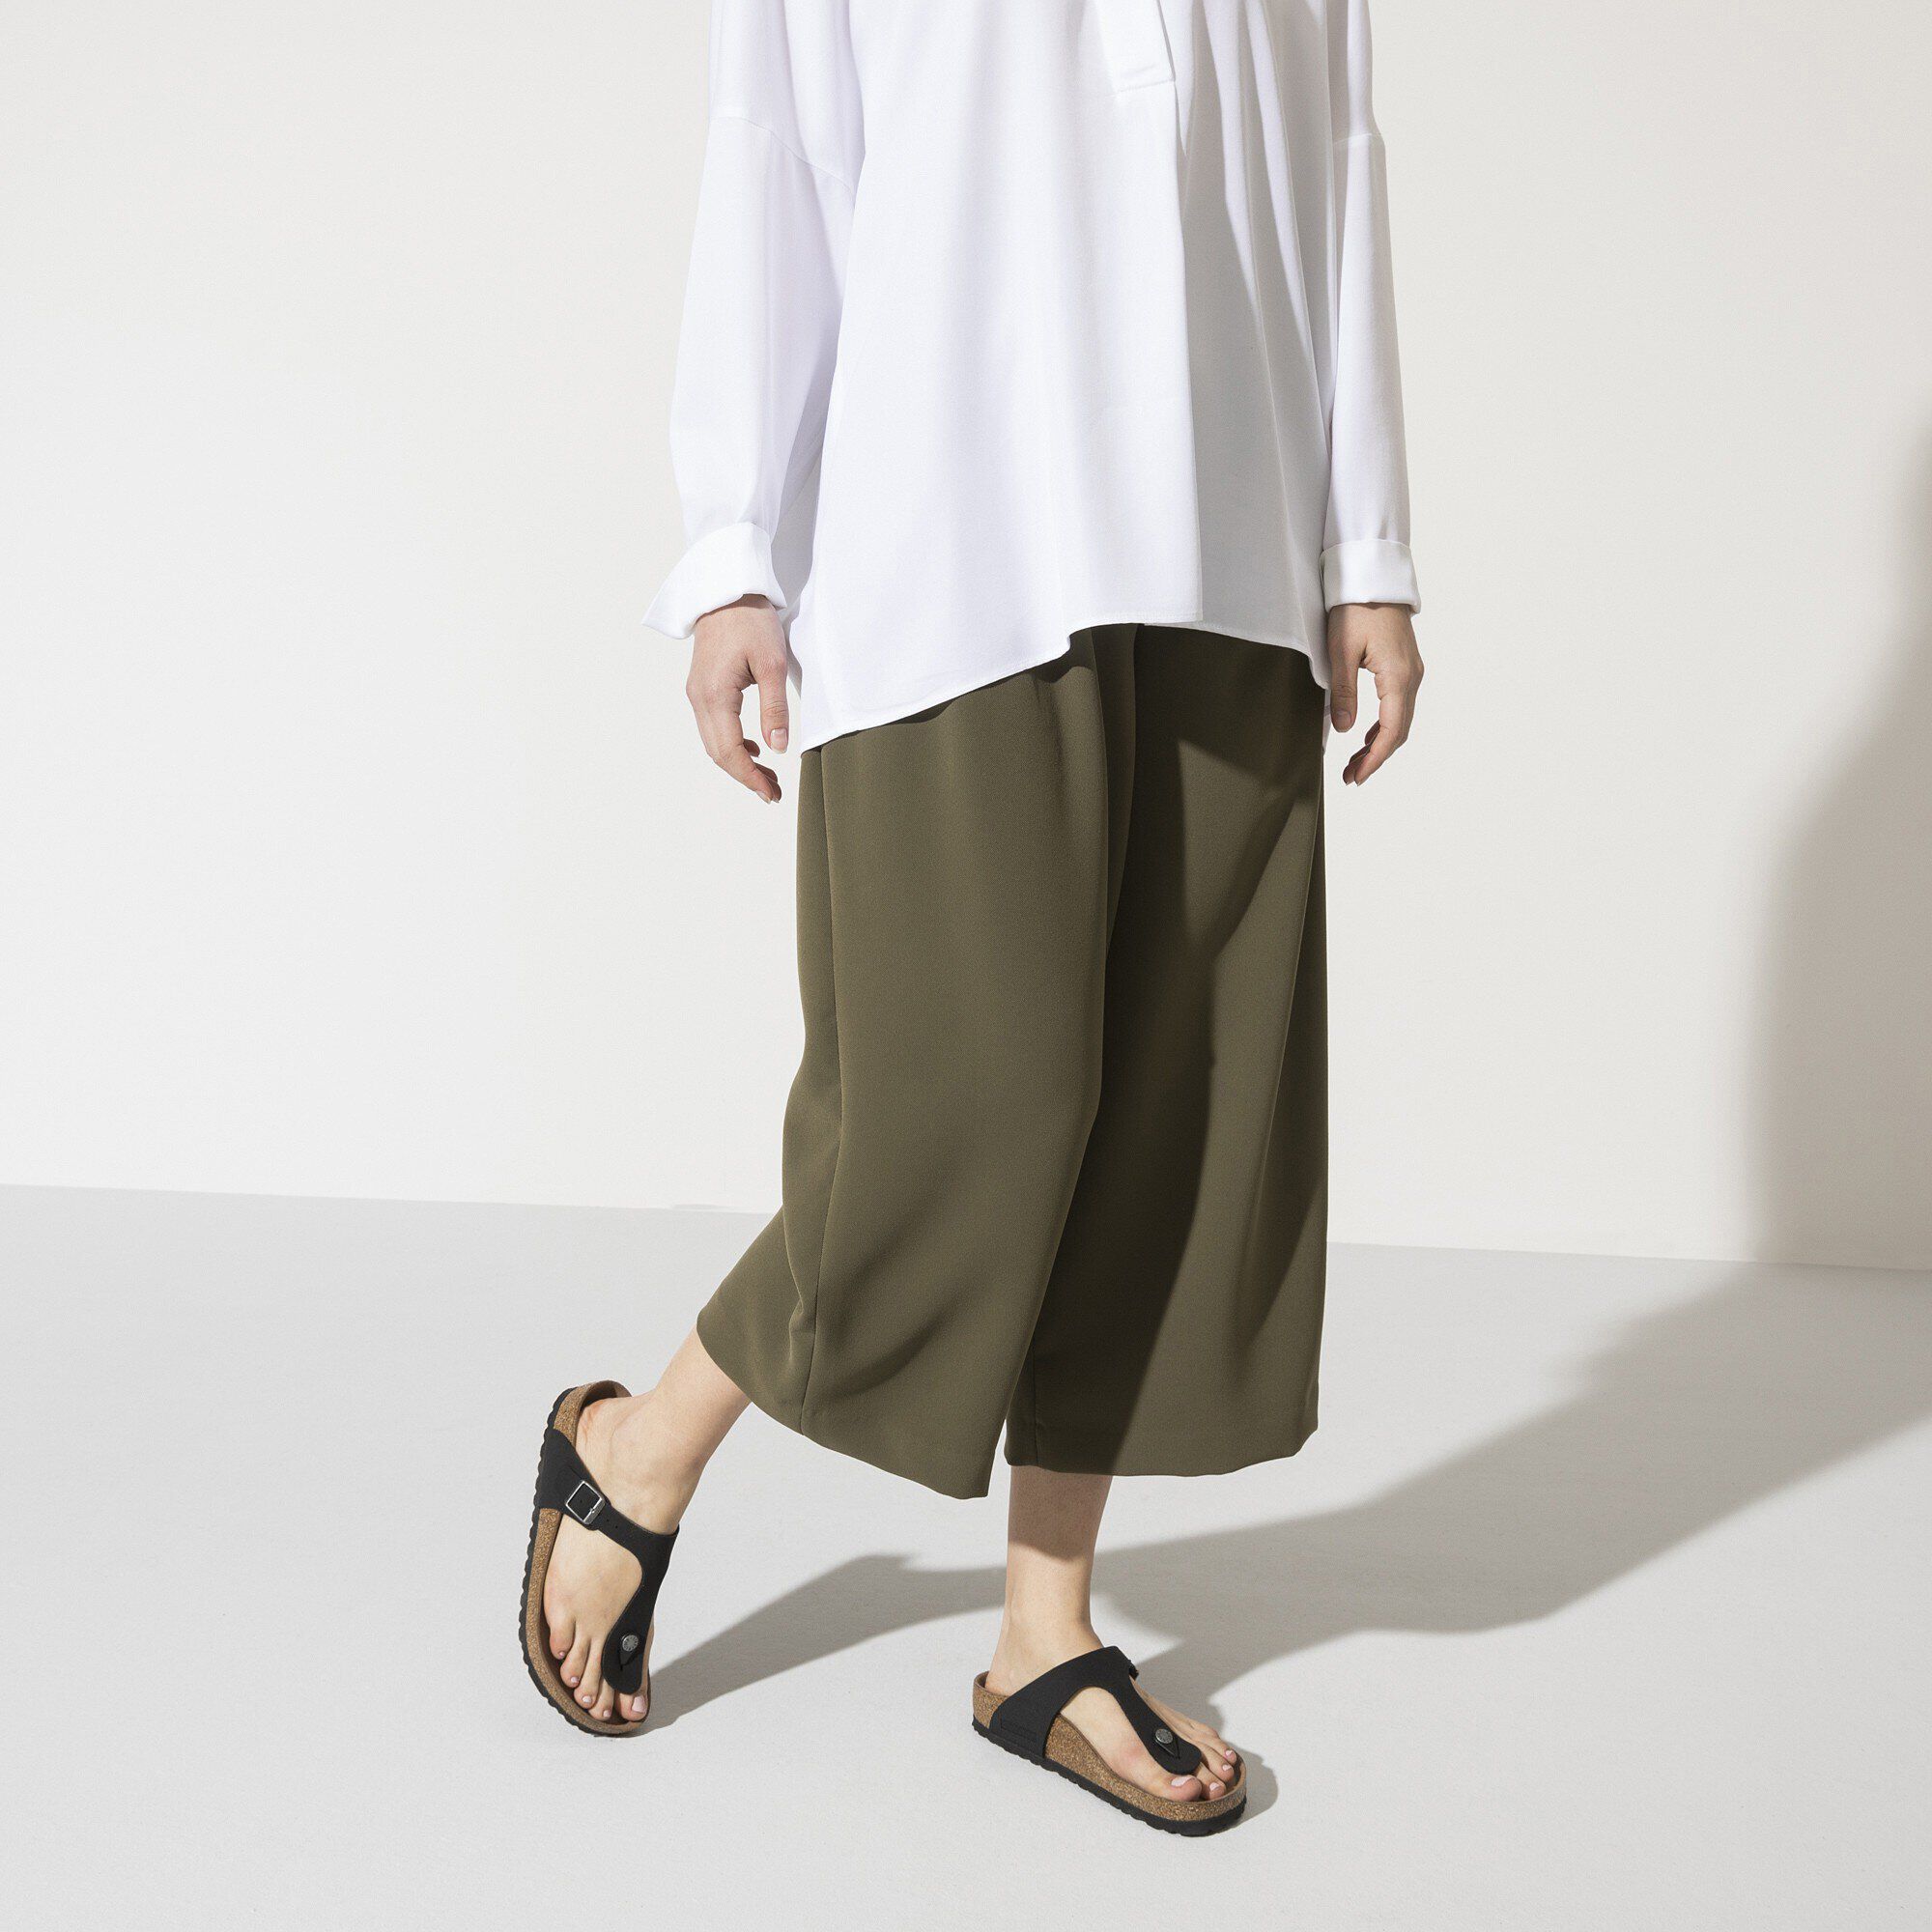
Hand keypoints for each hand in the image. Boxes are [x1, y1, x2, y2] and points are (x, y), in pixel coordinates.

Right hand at [686, 596, 790, 802]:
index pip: (729, 750)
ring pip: (714, 742)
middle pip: (718, 752)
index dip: (749, 776)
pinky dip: (732, 744)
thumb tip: (778, 748)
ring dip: (739, 762)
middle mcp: (699, 698)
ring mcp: (697, 694)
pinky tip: (754, 748)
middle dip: (745, 776)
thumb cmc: (750, 620)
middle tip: (774, 792)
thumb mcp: (772, 663)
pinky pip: (714, 727)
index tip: (771, 793)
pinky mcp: (703, 688)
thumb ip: (775, 708)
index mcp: (714, 695)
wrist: (726, 591)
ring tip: (768, 777)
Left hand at [1328, 602, 1422, 785]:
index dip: (1375, 758)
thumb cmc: (1355, 610)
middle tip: (1351, 776)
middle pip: (1399, 729)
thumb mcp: (1340, 652)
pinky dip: (1384, 725)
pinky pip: (1399, 704)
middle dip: (1376, 757)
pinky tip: (1366, 735)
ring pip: (1400, 719)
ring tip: (1355, 762)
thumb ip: (1344, 693)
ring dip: (1380, 743)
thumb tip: (1344, 730)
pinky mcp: (1405, 666)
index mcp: (1398, 676)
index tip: (1357, 776)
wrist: (1372, 578)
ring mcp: (1412, 671)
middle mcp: (1412, 677)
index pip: (1391, 730)